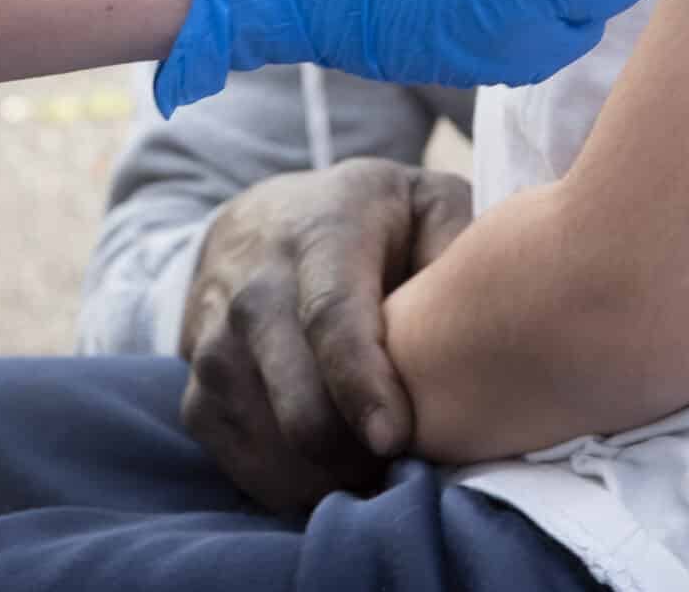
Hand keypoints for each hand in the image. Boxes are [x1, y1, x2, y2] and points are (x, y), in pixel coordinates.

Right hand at [178, 159, 472, 514]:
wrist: (263, 223)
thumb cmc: (369, 224)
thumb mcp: (424, 202)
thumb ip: (461, 240)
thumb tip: (492, 304)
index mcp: (319, 236)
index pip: (331, 317)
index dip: (360, 384)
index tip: (394, 439)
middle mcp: (252, 289)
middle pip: (294, 399)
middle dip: (353, 456)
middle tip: (410, 476)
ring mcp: (214, 344)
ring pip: (264, 440)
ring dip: (324, 479)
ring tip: (379, 481)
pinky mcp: (196, 392)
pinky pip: (237, 460)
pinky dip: (287, 486)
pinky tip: (335, 480)